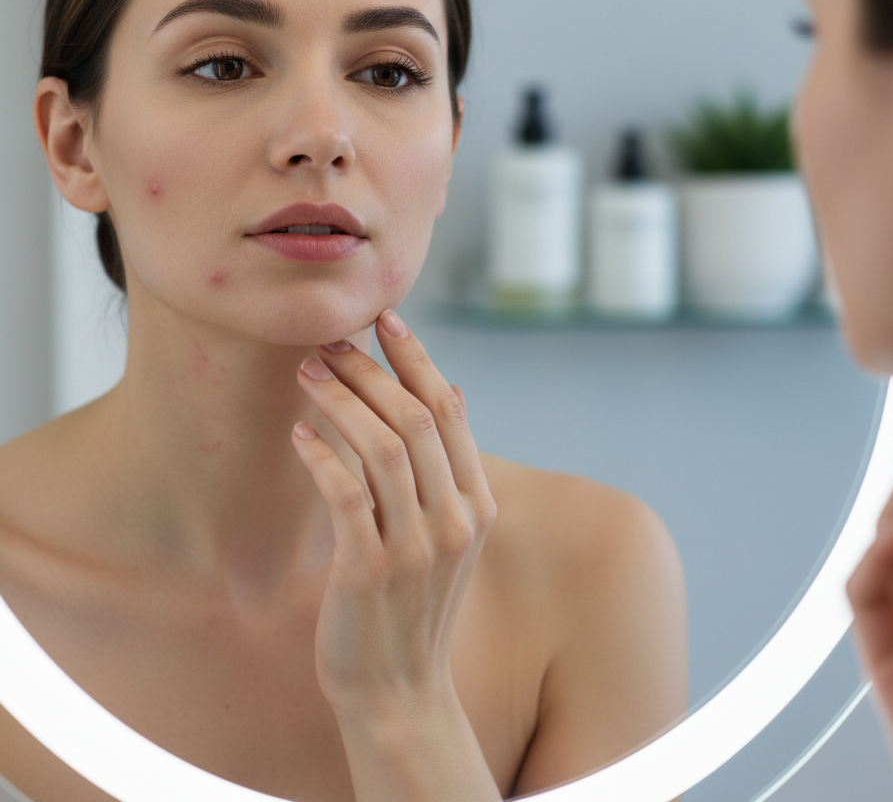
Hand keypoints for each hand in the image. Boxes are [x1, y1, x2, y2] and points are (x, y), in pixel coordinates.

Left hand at [291, 309, 496, 720]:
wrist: (400, 689)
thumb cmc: (415, 603)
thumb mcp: (450, 535)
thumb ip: (451, 470)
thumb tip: (452, 390)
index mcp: (478, 504)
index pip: (450, 411)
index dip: (418, 359)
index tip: (386, 320)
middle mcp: (456, 519)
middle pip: (415, 419)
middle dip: (371, 370)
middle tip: (330, 342)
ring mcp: (417, 546)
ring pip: (381, 447)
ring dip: (341, 401)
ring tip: (308, 373)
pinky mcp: (371, 570)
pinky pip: (346, 495)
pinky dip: (322, 456)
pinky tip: (299, 435)